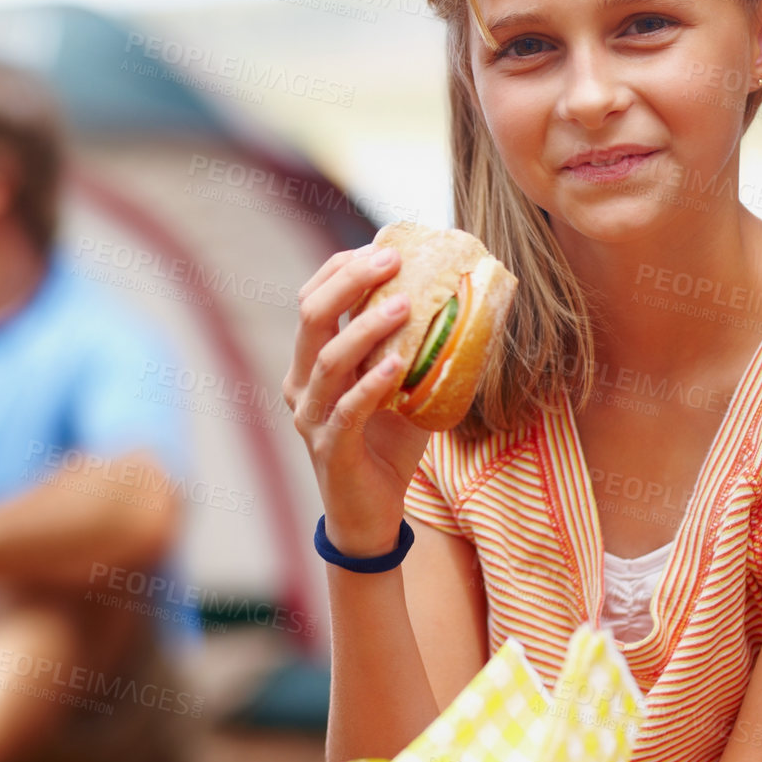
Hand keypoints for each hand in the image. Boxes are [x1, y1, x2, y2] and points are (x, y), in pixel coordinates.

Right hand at [282, 243, 431, 555]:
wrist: (371, 514)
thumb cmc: (386, 445)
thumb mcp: (399, 387)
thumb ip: (413, 348)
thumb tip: (461, 300)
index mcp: (310, 362)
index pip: (311, 300)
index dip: (340, 269)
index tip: (380, 247)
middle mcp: (301, 383)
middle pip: (311, 316)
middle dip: (350, 281)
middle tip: (391, 260)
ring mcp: (311, 417)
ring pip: (328, 359)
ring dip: (367, 327)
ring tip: (406, 305)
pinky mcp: (330, 448)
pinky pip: (347, 409)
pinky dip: (373, 383)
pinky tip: (399, 365)